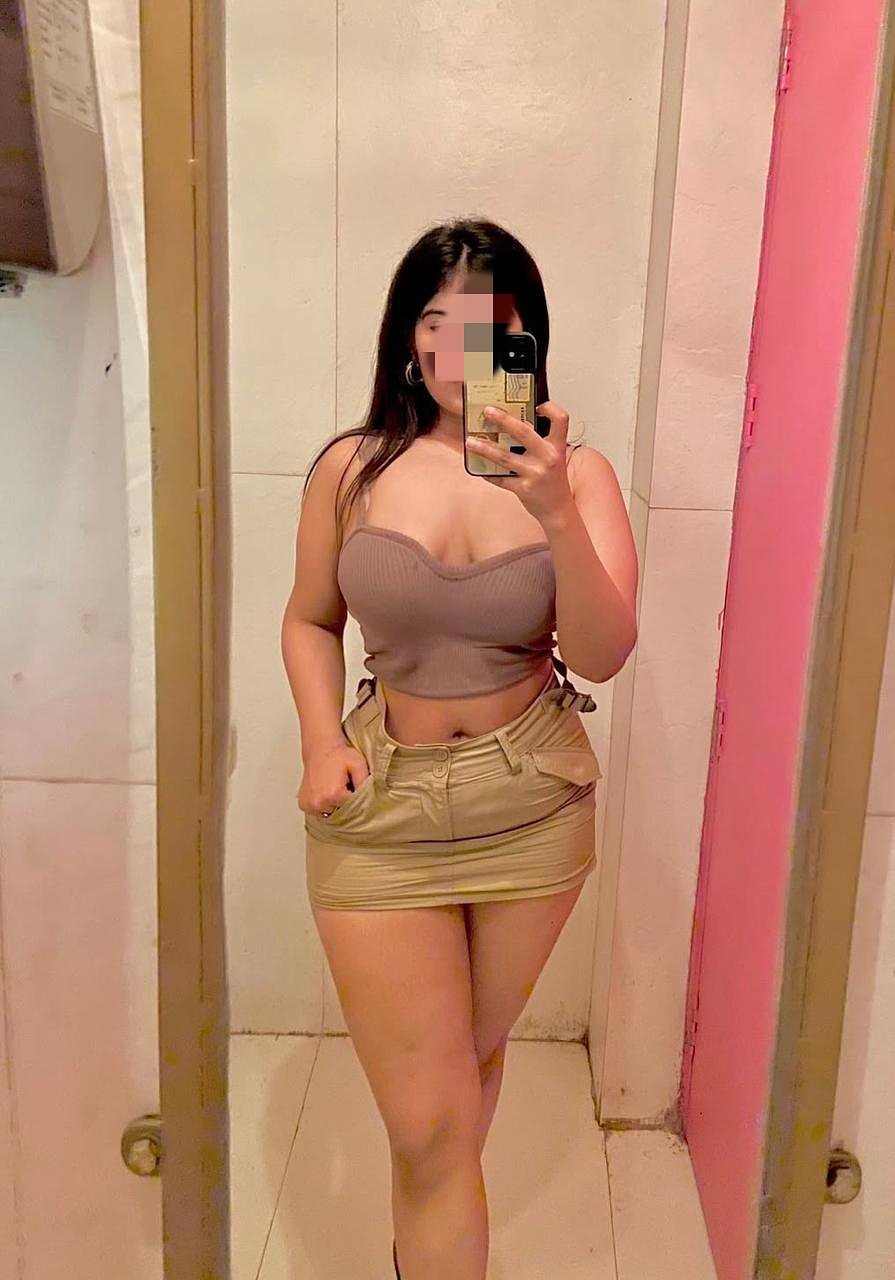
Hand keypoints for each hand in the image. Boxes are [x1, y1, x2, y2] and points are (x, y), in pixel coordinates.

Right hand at [297, 743, 369, 816]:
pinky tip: (326, 792)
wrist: (321, 748)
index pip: (354, 808)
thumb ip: (365, 783)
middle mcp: (319, 802)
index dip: (356, 797)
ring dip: (335, 805)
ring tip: (334, 788)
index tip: (353, 786)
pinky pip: (319, 812)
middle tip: (344, 786)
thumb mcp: (359, 765)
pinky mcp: (304, 804)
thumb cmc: (339, 755)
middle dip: (346, 802)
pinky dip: (324, 805)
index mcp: (334, 794)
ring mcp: (310, 805)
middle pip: (341, 812)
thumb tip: (369, 799)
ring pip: (331, 814)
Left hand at [465, 401, 575, 526]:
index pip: (561, 419)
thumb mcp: (555, 459)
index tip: (536, 404)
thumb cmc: (554, 482)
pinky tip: (479, 468)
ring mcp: (534, 473)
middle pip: (523, 432)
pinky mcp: (523, 488)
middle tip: (487, 411)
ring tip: (470, 441)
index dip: (550, 408)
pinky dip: (488, 473)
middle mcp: (547, 458)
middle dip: (503, 419)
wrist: (558, 510)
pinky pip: (500, 478)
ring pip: (504, 457)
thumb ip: (540, 443)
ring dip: (484, 448)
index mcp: (557, 447)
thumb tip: (513, 426)